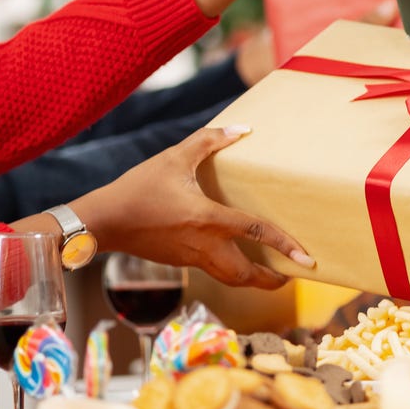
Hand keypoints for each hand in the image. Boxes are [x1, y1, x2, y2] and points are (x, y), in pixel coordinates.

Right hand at [75, 127, 313, 288]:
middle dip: (271, 280)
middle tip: (292, 275)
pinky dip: (232, 271)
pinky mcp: (180, 261)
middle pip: (245, 275)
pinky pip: (213, 270)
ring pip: (230, 278)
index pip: (257, 234)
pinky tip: (237, 259)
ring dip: (253, 280)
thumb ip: (210, 140)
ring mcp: (191, 257)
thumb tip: (242, 128)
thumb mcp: (175, 157)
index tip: (307, 260)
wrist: (102, 220)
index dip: (285, 246)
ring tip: (271, 275)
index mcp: (209, 219)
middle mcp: (204, 244)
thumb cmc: (138, 188)